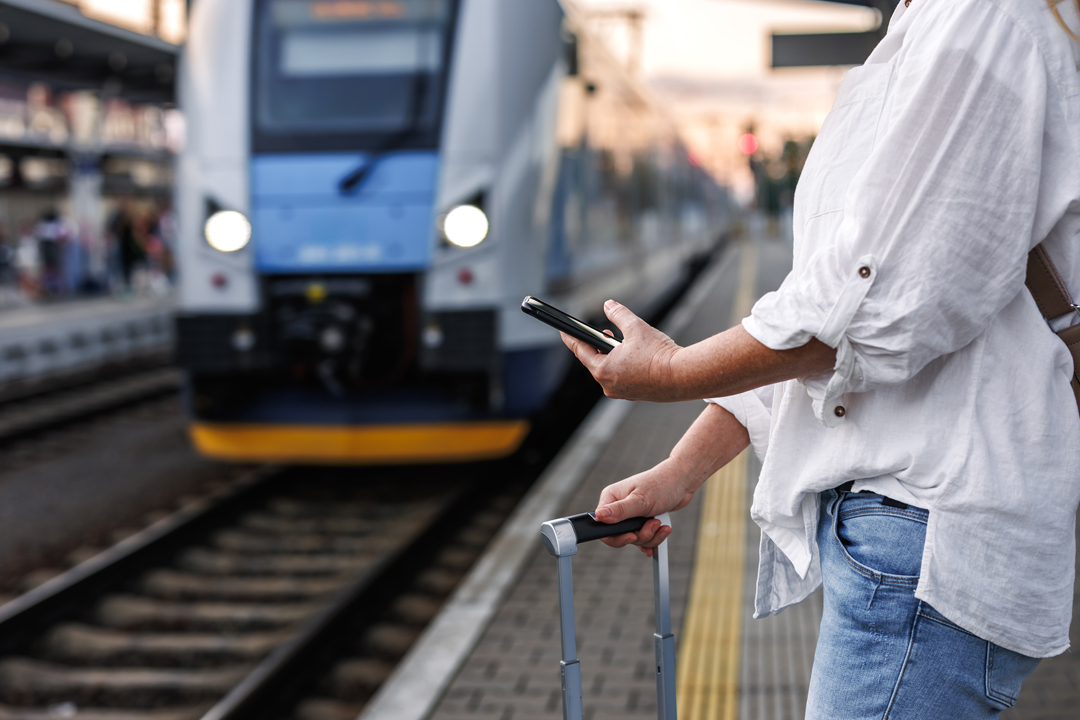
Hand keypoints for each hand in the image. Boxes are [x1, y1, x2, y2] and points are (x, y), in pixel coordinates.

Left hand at [560, 300, 681, 401]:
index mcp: (603, 370)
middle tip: (603, 331)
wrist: (685, 377)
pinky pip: (621, 377)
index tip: (563, 330)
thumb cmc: (659, 354)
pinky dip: (622, 365)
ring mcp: (621, 393)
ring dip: (610, 355)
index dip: (571, 337)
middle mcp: (608, 385)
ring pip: (609, 370)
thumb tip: (608, 305)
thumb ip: (618, 314)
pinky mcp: (634, 395)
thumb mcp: (636, 327)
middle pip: (594, 361)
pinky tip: (632, 355)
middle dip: (596, 345)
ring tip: (619, 341)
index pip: (580, 350)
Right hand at [594, 457, 695, 556]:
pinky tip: (662, 531)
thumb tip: (598, 516)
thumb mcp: (640, 500)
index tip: (632, 535)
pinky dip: (654, 538)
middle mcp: (618, 507)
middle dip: (640, 536)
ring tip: (661, 524)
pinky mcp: (642, 521)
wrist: (682, 482)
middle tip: (653, 524)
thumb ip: (620, 510)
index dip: (617, 536)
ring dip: (651, 535)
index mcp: (611, 499)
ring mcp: (631, 515)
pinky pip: (644, 538)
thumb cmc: (661, 484)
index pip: (602, 527)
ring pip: (635, 538)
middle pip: (620, 536)